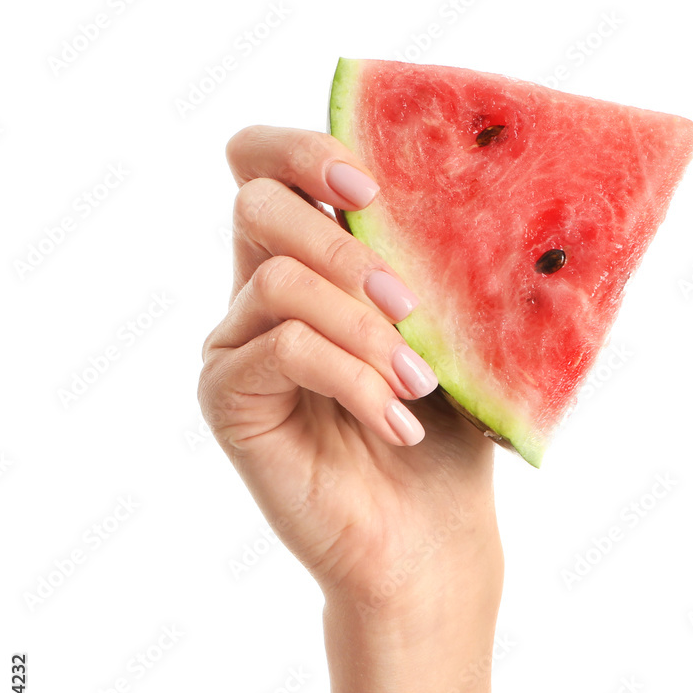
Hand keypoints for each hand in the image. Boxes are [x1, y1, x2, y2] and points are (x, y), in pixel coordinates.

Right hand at [198, 126, 502, 628]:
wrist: (428, 542)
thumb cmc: (446, 437)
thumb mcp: (451, 336)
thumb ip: (435, 265)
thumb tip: (463, 195)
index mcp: (313, 263)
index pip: (267, 166)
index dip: (304, 150)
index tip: (372, 186)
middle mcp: (262, 295)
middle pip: (254, 202)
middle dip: (342, 242)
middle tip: (409, 303)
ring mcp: (239, 348)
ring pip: (276, 281)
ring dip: (363, 327)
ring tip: (419, 383)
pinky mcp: (230, 401)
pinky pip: (281, 350)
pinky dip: (352, 379)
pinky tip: (397, 423)